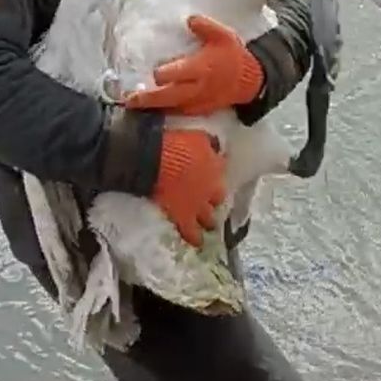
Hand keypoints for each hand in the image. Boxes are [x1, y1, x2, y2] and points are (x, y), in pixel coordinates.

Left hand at [125, 15, 263, 115]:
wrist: (251, 80)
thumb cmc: (234, 56)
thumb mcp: (224, 36)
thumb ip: (205, 27)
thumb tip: (189, 19)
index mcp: (200, 68)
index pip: (174, 74)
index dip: (161, 73)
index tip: (153, 71)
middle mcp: (196, 87)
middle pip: (166, 96)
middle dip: (147, 98)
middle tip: (128, 99)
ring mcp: (198, 101)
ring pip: (170, 107)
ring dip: (153, 106)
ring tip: (135, 105)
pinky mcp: (200, 109)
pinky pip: (180, 113)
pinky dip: (166, 111)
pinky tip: (155, 109)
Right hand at [151, 129, 226, 246]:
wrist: (156, 162)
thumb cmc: (175, 144)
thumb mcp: (196, 136)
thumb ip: (208, 143)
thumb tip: (215, 144)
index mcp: (215, 165)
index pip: (223, 168)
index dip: (219, 170)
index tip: (216, 171)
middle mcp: (211, 188)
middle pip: (219, 196)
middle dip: (216, 199)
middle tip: (213, 202)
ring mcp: (199, 205)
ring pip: (209, 218)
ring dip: (209, 221)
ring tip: (210, 226)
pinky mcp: (184, 217)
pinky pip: (192, 232)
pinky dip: (194, 237)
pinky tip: (197, 243)